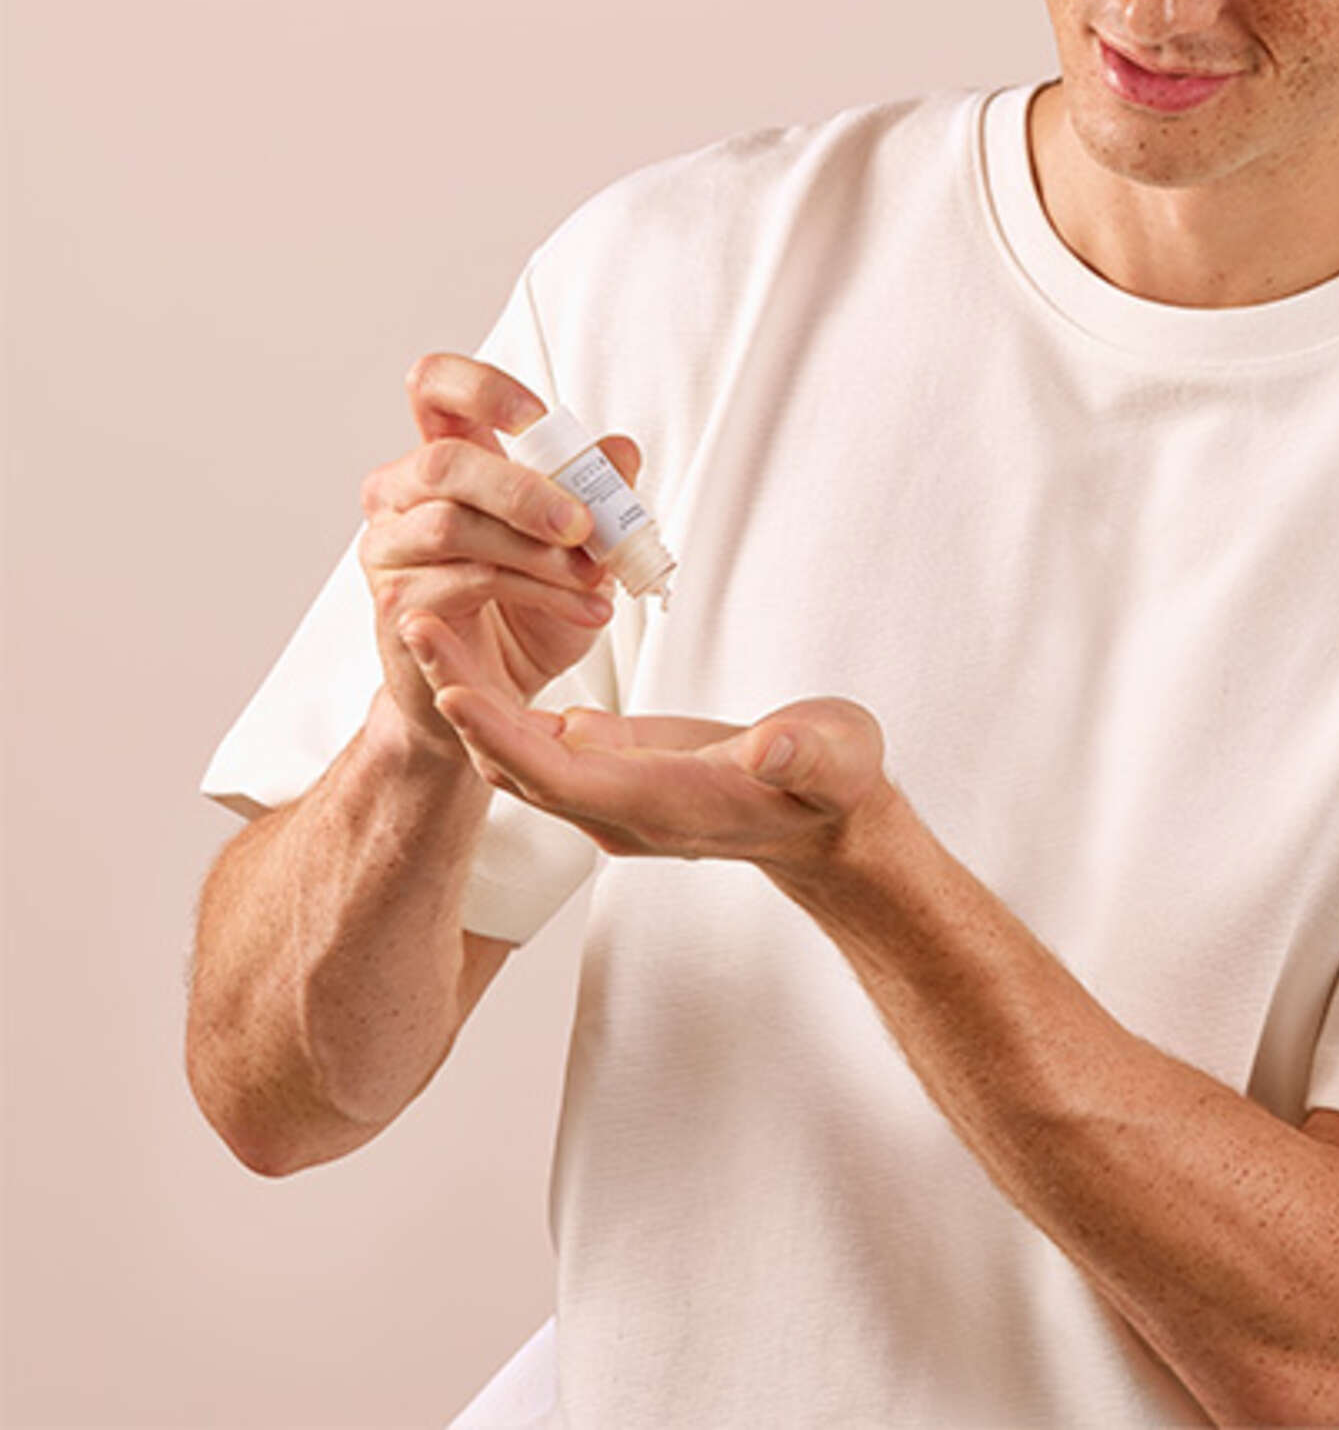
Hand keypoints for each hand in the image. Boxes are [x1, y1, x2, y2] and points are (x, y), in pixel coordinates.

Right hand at [359, 352, 640, 760]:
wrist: (492, 696)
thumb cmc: (525, 607)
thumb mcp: (576, 543)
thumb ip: (594, 491)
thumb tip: (621, 451)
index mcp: (443, 457)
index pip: (434, 387)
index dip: (481, 388)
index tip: (538, 418)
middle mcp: (402, 495)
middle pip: (443, 462)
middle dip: (522, 489)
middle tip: (582, 522)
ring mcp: (390, 549)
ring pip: (454, 526)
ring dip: (538, 551)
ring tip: (595, 575)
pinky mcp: (397, 603)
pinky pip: (466, 583)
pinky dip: (540, 592)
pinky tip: (584, 606)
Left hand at [404, 614, 888, 869]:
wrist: (827, 820)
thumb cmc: (830, 783)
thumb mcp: (831, 761)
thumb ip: (799, 755)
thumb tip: (769, 749)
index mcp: (660, 802)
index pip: (558, 775)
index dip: (501, 732)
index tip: (449, 685)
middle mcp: (616, 806)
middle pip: (512, 758)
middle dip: (459, 693)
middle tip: (409, 621)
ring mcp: (607, 788)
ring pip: (514, 746)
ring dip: (467, 686)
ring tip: (424, 617)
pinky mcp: (610, 762)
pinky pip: (535, 736)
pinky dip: (498, 691)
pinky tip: (474, 641)